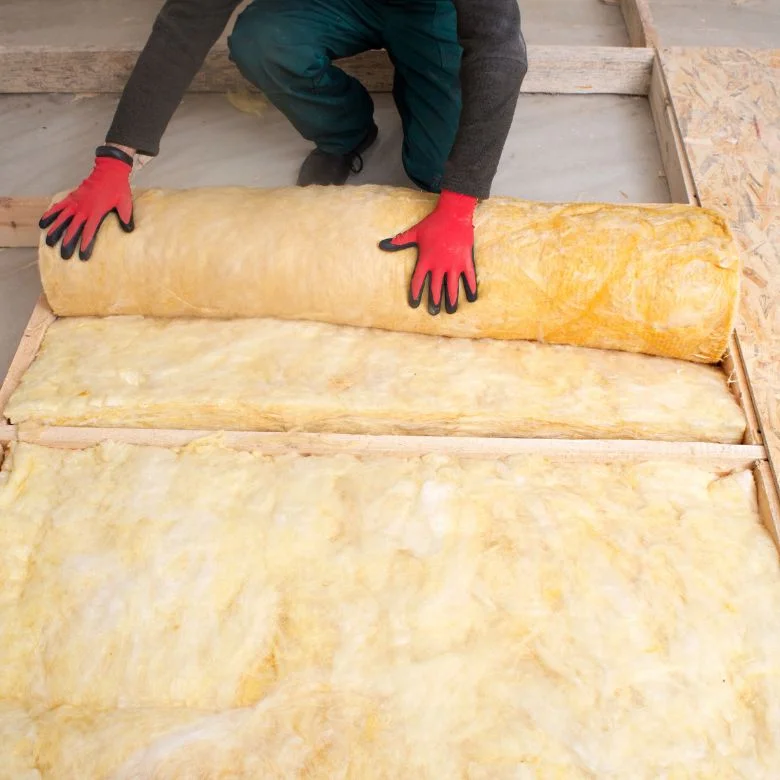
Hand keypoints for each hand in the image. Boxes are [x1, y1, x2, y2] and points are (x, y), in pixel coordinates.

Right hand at [39, 145, 134, 260]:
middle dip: (69, 243)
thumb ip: (126, 217)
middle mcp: (84, 208)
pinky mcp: (72, 197)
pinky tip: (43, 223)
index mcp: (97, 212)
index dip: (85, 244)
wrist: (109, 171)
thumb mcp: (125, 203)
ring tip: (49, 243)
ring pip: (63, 219)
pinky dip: (50, 215)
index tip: (82, 256)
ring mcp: (76, 202)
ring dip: (56, 231)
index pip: (89, 231)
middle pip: (74, 228)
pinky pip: (58, 207)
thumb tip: (129, 231)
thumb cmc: (118, 188)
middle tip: (64, 256)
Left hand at [379, 190, 477, 314]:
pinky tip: (471, 299)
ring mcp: (453, 264)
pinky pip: (469, 278)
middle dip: (433, 301)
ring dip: (450, 300)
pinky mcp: (465, 261)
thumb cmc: (433, 223)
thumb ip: (399, 241)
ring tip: (450, 311)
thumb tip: (382, 244)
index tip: (413, 304)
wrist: (454, 214)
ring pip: (451, 287)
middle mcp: (439, 265)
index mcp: (426, 260)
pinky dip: (471, 288)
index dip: (415, 294)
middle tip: (432, 312)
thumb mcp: (414, 232)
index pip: (417, 281)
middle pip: (435, 288)